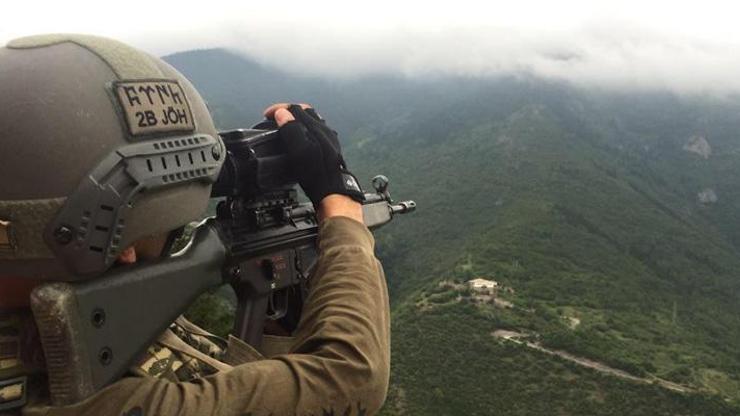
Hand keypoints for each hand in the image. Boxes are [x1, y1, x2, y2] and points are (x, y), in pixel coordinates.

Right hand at [264, 103, 363, 223]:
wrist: (333, 191)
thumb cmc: (316, 175)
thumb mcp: (299, 151)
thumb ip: (291, 130)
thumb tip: (283, 114)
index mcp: (316, 128)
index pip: (295, 108)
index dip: (278, 108)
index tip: (267, 115)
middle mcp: (324, 130)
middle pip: (304, 111)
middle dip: (287, 111)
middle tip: (275, 118)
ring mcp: (329, 138)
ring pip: (311, 120)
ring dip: (296, 120)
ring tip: (285, 125)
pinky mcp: (330, 147)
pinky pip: (316, 130)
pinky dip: (304, 129)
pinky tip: (300, 138)